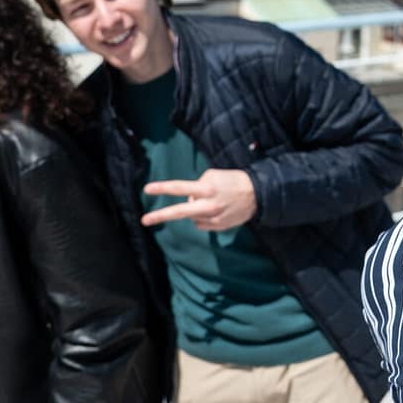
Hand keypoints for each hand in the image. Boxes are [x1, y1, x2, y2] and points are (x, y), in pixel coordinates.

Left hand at [141, 168, 257, 231]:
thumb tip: (188, 199)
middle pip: (179, 212)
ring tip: (210, 202)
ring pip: (191, 217)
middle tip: (144, 220)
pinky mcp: (218, 227)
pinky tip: (215, 210)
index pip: (180, 187)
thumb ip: (198, 186)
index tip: (147, 189)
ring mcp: (213, 218)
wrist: (257, 195)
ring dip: (194, 209)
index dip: (162, 188)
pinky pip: (201, 223)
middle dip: (160, 216)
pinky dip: (202, 217)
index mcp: (207, 189)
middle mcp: (208, 205)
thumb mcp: (214, 175)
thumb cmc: (233, 181)